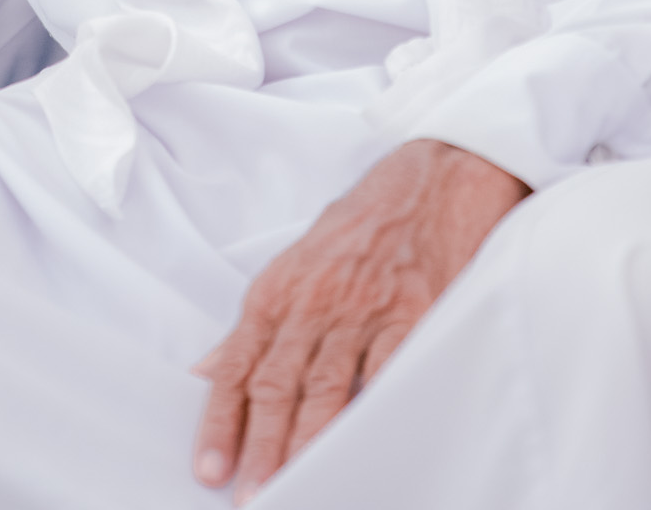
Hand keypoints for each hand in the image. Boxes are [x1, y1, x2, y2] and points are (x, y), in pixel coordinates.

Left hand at [191, 138, 528, 501]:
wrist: (440, 172)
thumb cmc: (369, 219)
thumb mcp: (302, 257)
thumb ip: (261, 320)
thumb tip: (211, 368)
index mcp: (284, 284)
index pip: (241, 362)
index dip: (222, 418)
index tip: (210, 468)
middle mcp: (319, 296)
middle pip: (279, 383)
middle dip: (261, 446)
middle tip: (248, 497)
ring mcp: (369, 305)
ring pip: (328, 387)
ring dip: (307, 444)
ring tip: (293, 488)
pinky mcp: (418, 311)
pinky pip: (390, 372)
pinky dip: (374, 411)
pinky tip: (362, 446)